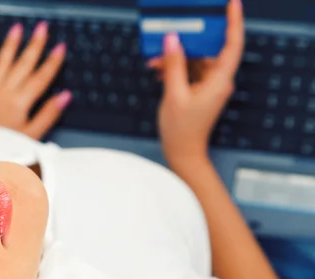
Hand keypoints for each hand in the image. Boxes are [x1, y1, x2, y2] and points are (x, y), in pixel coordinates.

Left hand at [0, 22, 71, 139]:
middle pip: (23, 64)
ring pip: (3, 62)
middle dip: (34, 44)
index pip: (40, 78)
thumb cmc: (5, 146)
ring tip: (18, 28)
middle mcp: (5, 92)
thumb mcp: (32, 135)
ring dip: (11, 44)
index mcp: (20, 102)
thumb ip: (48, 114)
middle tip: (42, 27)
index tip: (61, 48)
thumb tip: (65, 97)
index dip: (52, 62)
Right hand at [148, 0, 243, 169]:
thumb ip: (174, 65)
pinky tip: (159, 69)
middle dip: (188, 41)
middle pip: (209, 50)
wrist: (183, 152)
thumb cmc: (181, 130)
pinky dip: (175, 68)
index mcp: (219, 81)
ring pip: (195, 60)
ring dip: (176, 57)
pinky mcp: (200, 90)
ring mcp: (209, 85)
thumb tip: (173, 40)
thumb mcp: (174, 94)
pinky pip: (189, 71)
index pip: (232, 45)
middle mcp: (218, 81)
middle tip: (173, 30)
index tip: (232, 3)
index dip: (234, 22)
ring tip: (155, 60)